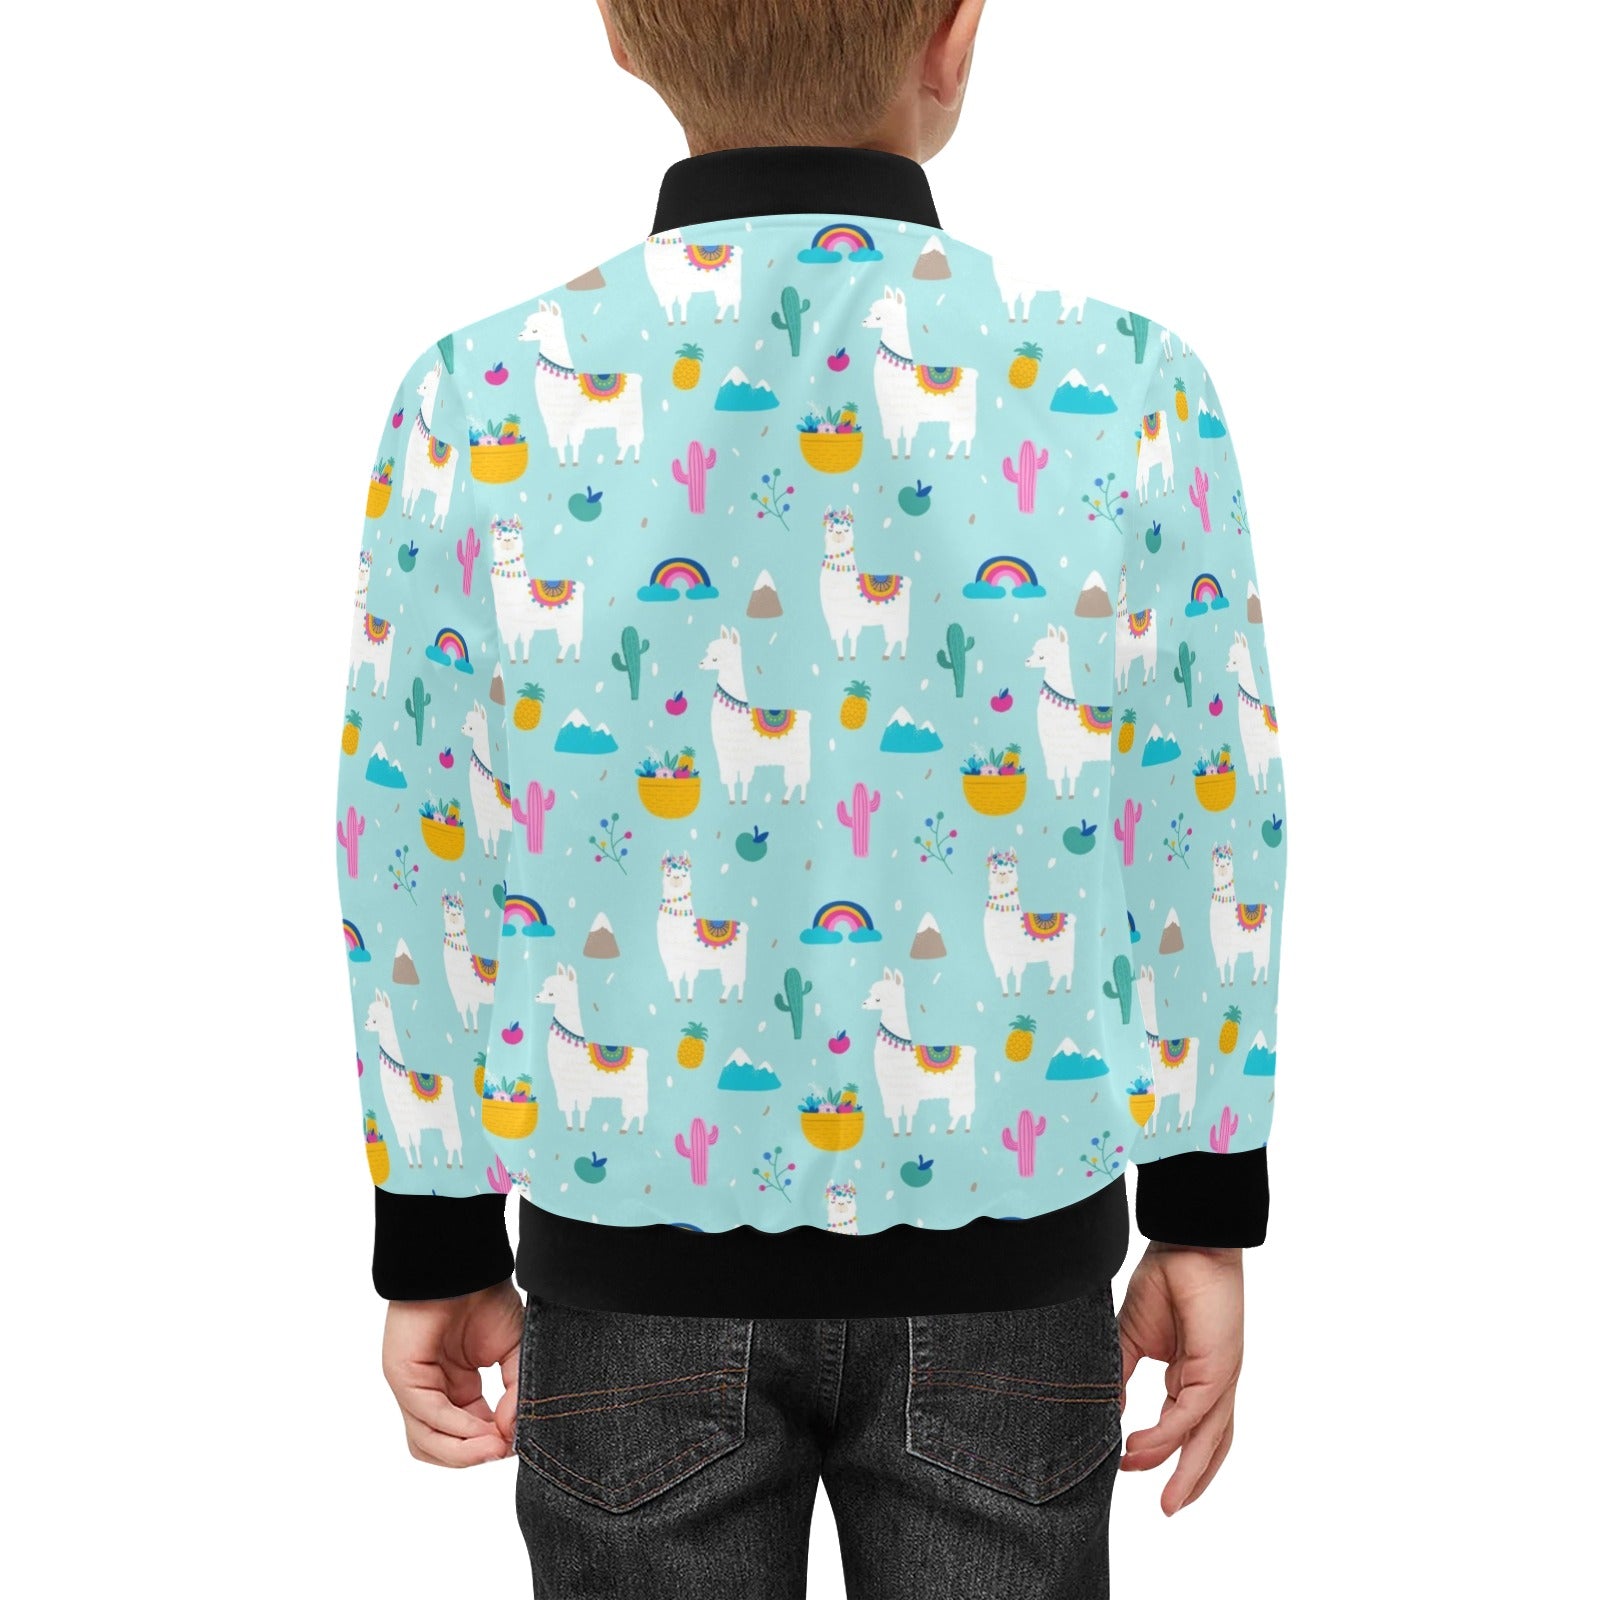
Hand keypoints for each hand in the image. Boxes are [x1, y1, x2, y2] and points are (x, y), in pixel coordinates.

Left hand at [381, 1278, 524, 1466]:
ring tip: (493, 1447)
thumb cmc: (487, 1299)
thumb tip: (513, 1433)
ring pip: (428, 1442)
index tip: (519, 1442)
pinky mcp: (403, 1377)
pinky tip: (480, 1427)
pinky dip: (456, 1427)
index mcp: (458, 1389)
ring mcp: (414, 1387)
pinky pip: (427, 1415)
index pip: (469, 1436)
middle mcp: (433, 1392)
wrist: (465, 1264)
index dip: (493, 1446)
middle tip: (505, 1450)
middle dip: (475, 1456)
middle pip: (443, 1448)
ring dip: (462, 1453)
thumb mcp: (515, 1353)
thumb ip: (516, 1393)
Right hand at [1117, 1241, 1243, 1513]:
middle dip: (1189, 1480)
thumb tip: (1107, 1411)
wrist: (1186, 1243)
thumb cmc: (1165, 1279)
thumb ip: (1120, 1373)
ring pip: (1208, 1440)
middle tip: (1166, 1509)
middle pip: (1208, 1445)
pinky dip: (1168, 1434)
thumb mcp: (1130, 1335)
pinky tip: (1141, 1446)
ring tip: (1167, 1503)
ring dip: (1188, 1474)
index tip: (1127, 1465)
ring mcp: (1218, 1379)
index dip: (1163, 1452)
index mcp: (1190, 1376)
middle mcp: (1210, 1384)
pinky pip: (1192, 1414)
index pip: (1185, 1428)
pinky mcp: (1218, 1370)